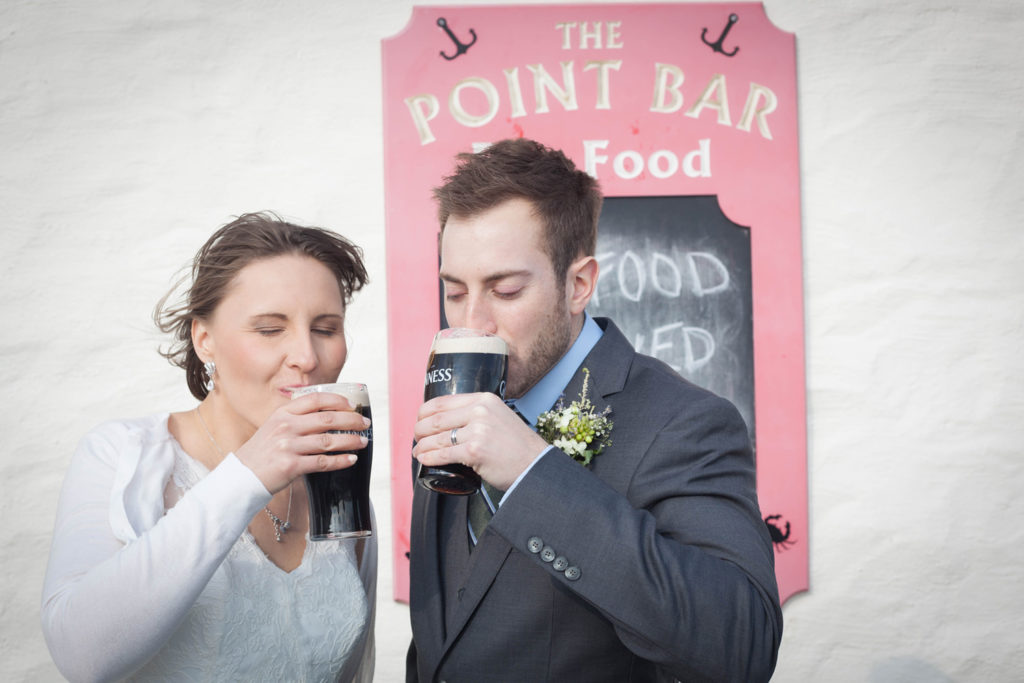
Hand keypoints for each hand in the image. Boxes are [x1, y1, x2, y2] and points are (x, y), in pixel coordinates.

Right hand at [235, 391, 368, 493]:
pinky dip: (340, 461)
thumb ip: (295, 418)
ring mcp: (288, 446)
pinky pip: (323, 462)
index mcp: (282, 413)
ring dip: (350, 440)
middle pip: (327, 419)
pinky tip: (351, 459)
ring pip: (328, 440)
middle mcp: (286, 426)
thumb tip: (326, 416)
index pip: (315, 399)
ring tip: (363, 441)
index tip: (350, 404)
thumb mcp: (273, 426)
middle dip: (351, 420)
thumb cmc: (261, 452)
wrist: (241, 476)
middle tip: (364, 423)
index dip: (337, 400)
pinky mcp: (291, 466)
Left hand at [413, 392, 548, 489]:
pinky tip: (424, 459)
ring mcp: (478, 430)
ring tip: (417, 452)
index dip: (424, 412)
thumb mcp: (499, 417)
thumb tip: (451, 421)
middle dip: (420, 430)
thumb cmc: (516, 446)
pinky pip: (443, 453)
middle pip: (436, 419)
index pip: (443, 401)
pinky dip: (429, 457)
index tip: (419, 420)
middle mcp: (480, 411)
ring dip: (422, 446)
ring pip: (437, 437)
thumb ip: (479, 415)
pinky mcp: (475, 450)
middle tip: (416, 439)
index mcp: (484, 399)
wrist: (535, 465)